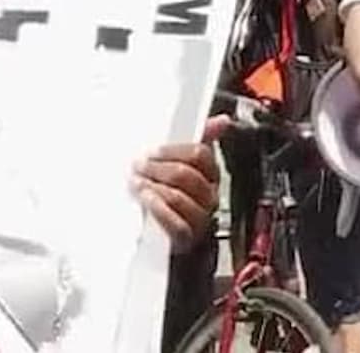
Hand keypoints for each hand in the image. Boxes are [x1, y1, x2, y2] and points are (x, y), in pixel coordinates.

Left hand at [132, 132, 220, 251]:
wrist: (145, 227)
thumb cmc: (161, 190)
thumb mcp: (175, 160)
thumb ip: (199, 138)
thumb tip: (222, 121)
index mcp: (210, 175)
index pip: (201, 155)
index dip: (172, 151)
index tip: (152, 151)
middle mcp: (208, 197)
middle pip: (188, 176)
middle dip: (158, 170)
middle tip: (138, 167)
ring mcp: (199, 219)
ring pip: (181, 199)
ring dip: (153, 189)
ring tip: (137, 184)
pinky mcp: (186, 239)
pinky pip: (178, 225)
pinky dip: (160, 211)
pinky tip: (147, 201)